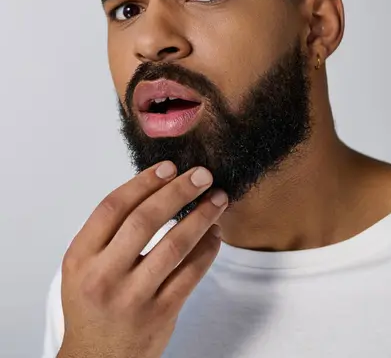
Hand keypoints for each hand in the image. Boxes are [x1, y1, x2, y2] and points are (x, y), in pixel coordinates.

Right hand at [57, 161, 227, 357]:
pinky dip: (207, 249)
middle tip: (202, 175)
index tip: (168, 167)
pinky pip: (191, 274)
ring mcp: (133, 297)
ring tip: (217, 199)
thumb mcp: (83, 266)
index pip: (113, 207)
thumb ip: (108, 232)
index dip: (143, 182)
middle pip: (145, 221)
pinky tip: (215, 233)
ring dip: (201, 217)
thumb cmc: (92, 304)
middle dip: (178, 191)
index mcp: (81, 257)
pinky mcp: (160, 314)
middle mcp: (104, 276)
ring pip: (174, 245)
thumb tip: (155, 189)